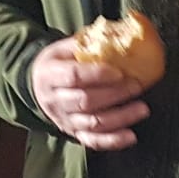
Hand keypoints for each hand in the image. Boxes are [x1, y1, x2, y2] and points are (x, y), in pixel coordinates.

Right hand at [30, 36, 150, 150]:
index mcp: (50, 75)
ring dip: (120, 117)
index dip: (98, 75)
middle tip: (136, 86)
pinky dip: (113, 141)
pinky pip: (94, 141)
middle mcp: (55, 100)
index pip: (74, 76)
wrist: (37, 87)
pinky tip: (131, 136)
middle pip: (86, 101)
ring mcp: (65, 120)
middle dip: (115, 94)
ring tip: (142, 109)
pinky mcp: (74, 133)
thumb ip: (86, 43)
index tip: (119, 72)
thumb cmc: (57, 65)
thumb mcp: (63, 49)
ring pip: (93, 123)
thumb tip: (118, 36)